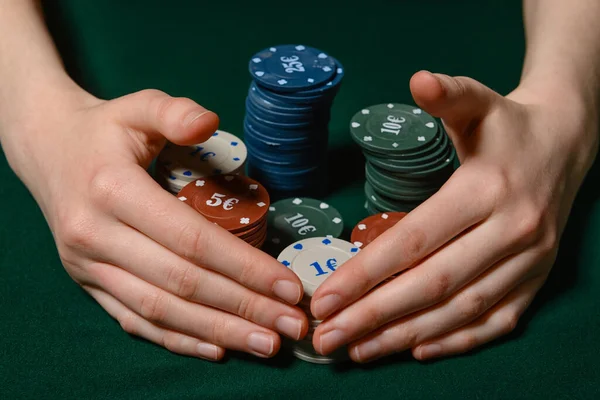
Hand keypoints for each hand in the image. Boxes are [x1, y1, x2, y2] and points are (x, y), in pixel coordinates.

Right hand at [2, 89, 307, 360]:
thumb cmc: (103, 131)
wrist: (47, 152)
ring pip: (160, 310)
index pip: (191, 239)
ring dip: (218, 331)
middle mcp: (95, 235)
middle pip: (182, 282)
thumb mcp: (137, 106)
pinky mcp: (88, 283)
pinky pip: (133, 320)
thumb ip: (174, 112)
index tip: (287, 285)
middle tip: (290, 325)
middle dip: (243, 307)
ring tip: (266, 344)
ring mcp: (88, 266)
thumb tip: (210, 122)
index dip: (243, 266)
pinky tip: (216, 348)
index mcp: (112, 190)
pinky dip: (177, 339)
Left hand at [309, 71, 598, 361]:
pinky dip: (455, 341)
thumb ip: (448, 93)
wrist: (567, 145)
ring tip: (359, 349)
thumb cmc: (507, 127)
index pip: (416, 239)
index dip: (367, 272)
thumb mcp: (479, 101)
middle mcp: (513, 231)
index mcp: (488, 189)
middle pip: (433, 283)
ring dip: (406, 335)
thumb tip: (418, 78)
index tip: (325, 297)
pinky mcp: (536, 280)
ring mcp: (529, 262)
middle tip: (327, 336)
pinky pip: (496, 322)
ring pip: (461, 310)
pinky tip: (414, 349)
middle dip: (375, 314)